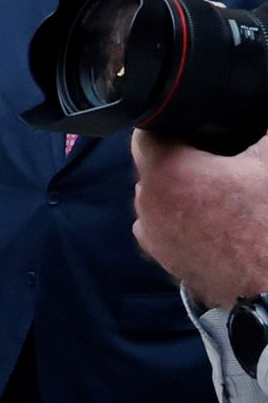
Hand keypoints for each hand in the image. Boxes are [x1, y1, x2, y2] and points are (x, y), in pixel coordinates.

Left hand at [133, 131, 267, 308]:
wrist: (265, 282)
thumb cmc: (264, 222)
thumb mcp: (266, 161)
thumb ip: (257, 132)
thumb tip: (255, 120)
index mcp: (167, 170)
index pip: (146, 132)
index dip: (165, 123)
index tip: (182, 122)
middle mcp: (147, 199)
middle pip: (152, 164)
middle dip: (177, 158)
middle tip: (210, 158)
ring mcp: (148, 229)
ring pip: (155, 194)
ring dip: (176, 188)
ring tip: (213, 192)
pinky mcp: (157, 253)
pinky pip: (157, 222)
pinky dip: (175, 216)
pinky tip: (206, 218)